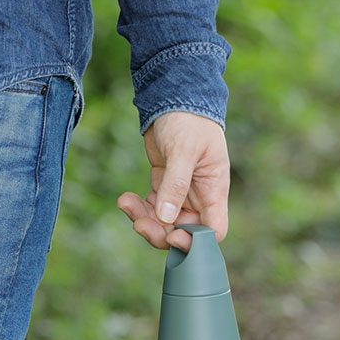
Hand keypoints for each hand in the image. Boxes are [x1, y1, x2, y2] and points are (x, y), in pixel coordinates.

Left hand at [117, 111, 229, 252]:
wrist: (175, 97)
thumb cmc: (188, 121)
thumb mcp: (184, 151)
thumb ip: (176, 184)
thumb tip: (165, 217)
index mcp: (214, 191)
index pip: (213, 231)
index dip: (194, 242)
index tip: (172, 236)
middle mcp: (200, 197)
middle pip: (182, 232)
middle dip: (160, 233)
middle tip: (138, 225)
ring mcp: (180, 194)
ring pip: (163, 223)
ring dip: (144, 220)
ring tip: (126, 203)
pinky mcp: (163, 187)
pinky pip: (151, 209)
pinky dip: (137, 208)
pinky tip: (125, 199)